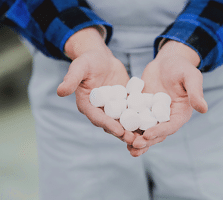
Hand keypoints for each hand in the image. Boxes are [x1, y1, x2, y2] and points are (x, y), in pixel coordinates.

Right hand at [57, 27, 134, 144]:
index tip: (119, 130)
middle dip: (123, 133)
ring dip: (133, 130)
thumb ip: (71, 79)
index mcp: (88, 105)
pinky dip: (140, 119)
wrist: (101, 57)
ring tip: (145, 137)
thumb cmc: (88, 60)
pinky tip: (151, 123)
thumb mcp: (80, 67)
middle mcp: (100, 110)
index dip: (108, 125)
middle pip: (111, 124)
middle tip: (135, 139)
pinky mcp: (123, 103)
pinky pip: (131, 112)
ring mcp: (112, 108)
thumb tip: (60, 92)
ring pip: (123, 122)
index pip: (97, 118)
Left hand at [128, 40, 207, 156]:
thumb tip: (204, 109)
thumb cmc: (181, 67)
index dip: (160, 132)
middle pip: (156, 133)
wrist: (166, 62)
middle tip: (134, 145)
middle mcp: (166, 117)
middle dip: (146, 141)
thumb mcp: (190, 77)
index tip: (147, 135)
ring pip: (144, 130)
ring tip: (126, 145)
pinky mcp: (142, 109)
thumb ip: (196, 92)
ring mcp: (152, 114)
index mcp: (179, 113)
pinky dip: (127, 126)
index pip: (170, 126)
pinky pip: (134, 119)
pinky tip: (117, 130)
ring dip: (135, 139)